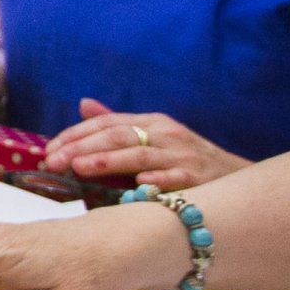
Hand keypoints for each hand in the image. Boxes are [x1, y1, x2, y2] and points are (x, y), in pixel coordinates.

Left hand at [39, 99, 247, 189]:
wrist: (240, 178)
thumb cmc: (187, 159)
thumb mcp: (155, 135)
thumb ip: (119, 124)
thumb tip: (83, 104)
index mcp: (152, 122)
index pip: (106, 123)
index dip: (76, 134)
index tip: (49, 149)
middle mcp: (166, 134)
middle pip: (118, 136)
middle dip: (82, 148)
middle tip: (54, 161)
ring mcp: (184, 156)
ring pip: (141, 156)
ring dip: (109, 161)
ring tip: (81, 167)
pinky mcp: (201, 179)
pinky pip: (177, 179)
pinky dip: (157, 181)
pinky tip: (139, 185)